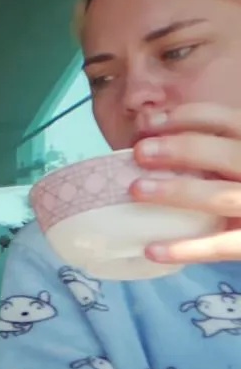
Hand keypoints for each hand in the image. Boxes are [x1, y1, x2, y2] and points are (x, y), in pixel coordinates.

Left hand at [129, 102, 240, 263]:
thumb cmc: (238, 189)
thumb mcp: (233, 163)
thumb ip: (210, 153)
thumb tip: (149, 143)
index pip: (229, 120)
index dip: (188, 117)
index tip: (147, 123)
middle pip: (228, 154)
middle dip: (182, 149)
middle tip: (140, 152)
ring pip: (223, 197)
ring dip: (179, 191)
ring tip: (137, 189)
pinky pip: (222, 247)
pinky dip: (187, 249)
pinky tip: (152, 251)